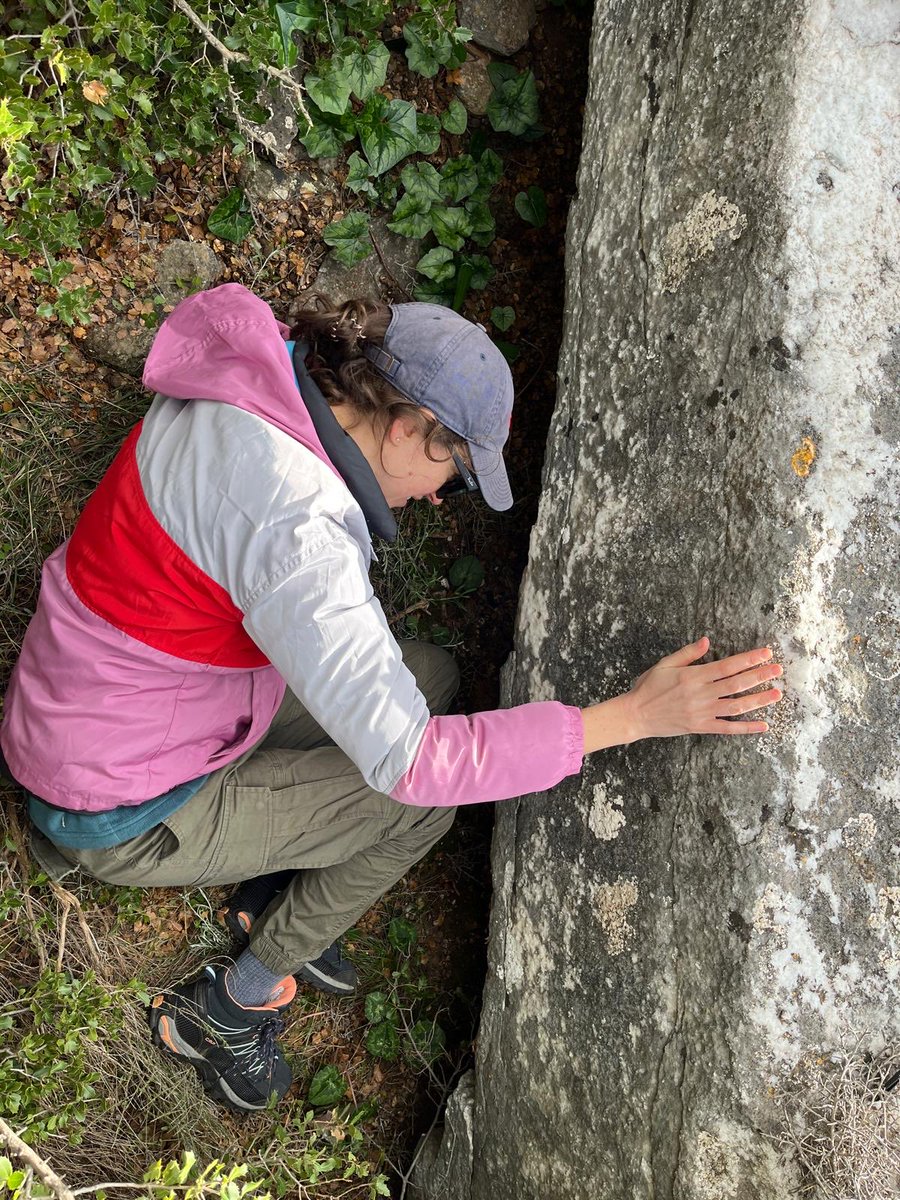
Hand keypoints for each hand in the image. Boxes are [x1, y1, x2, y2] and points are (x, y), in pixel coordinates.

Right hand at [622, 636, 782, 741]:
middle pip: (737, 683)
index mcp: (694, 676)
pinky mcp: (701, 726)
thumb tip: (707, 641)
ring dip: (759, 700)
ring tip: (776, 694)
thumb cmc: (649, 687)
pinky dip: (746, 728)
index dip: (749, 659)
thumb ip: (688, 654)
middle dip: (760, 676)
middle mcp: (701, 694)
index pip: (728, 665)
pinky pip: (728, 728)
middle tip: (778, 670)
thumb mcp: (665, 664)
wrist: (636, 715)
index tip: (765, 653)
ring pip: (737, 705)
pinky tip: (763, 725)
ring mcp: (702, 712)